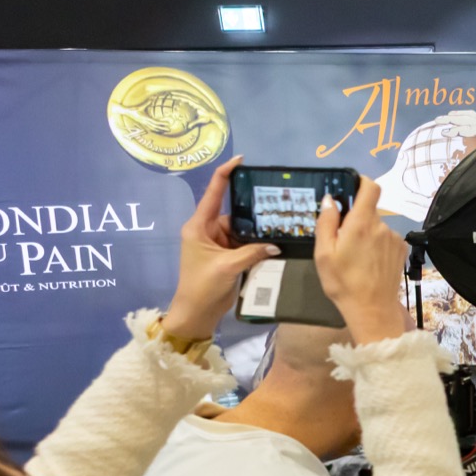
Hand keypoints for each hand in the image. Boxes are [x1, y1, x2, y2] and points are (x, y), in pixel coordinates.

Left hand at [160, 156, 280, 341]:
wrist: (195, 314)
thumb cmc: (203, 287)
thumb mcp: (228, 267)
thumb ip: (252, 252)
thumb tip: (275, 244)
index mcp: (198, 226)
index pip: (212, 193)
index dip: (225, 174)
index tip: (240, 160)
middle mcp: (206, 230)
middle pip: (232, 212)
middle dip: (252, 210)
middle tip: (276, 203)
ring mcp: (216, 244)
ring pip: (241, 229)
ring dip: (257, 231)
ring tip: (280, 225)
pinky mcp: (225, 256)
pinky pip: (243, 244)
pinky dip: (256, 244)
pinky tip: (274, 243)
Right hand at [312, 177, 408, 343]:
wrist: (372, 308)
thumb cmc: (343, 282)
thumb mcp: (324, 253)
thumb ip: (326, 222)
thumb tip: (331, 199)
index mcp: (362, 223)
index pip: (370, 187)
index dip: (361, 182)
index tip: (350, 187)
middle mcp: (382, 226)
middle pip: (370, 210)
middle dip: (356, 219)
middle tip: (342, 239)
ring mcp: (394, 238)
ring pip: (377, 226)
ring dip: (367, 234)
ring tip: (355, 256)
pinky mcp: (401, 250)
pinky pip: (386, 238)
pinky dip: (377, 245)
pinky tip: (369, 262)